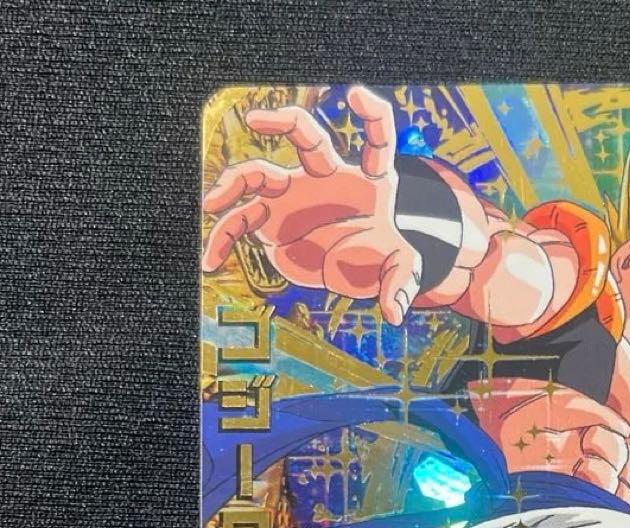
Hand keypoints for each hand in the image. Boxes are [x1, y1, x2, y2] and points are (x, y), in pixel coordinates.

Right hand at [201, 86, 421, 324]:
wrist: (351, 273)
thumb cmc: (379, 258)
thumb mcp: (400, 270)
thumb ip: (401, 285)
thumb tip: (395, 313)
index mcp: (368, 181)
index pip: (376, 140)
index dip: (371, 115)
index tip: (356, 94)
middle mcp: (326, 177)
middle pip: (304, 137)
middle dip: (281, 123)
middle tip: (256, 122)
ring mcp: (294, 195)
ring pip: (258, 175)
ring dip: (233, 183)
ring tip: (212, 203)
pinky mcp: (271, 221)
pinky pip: (240, 223)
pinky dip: (223, 240)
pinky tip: (210, 260)